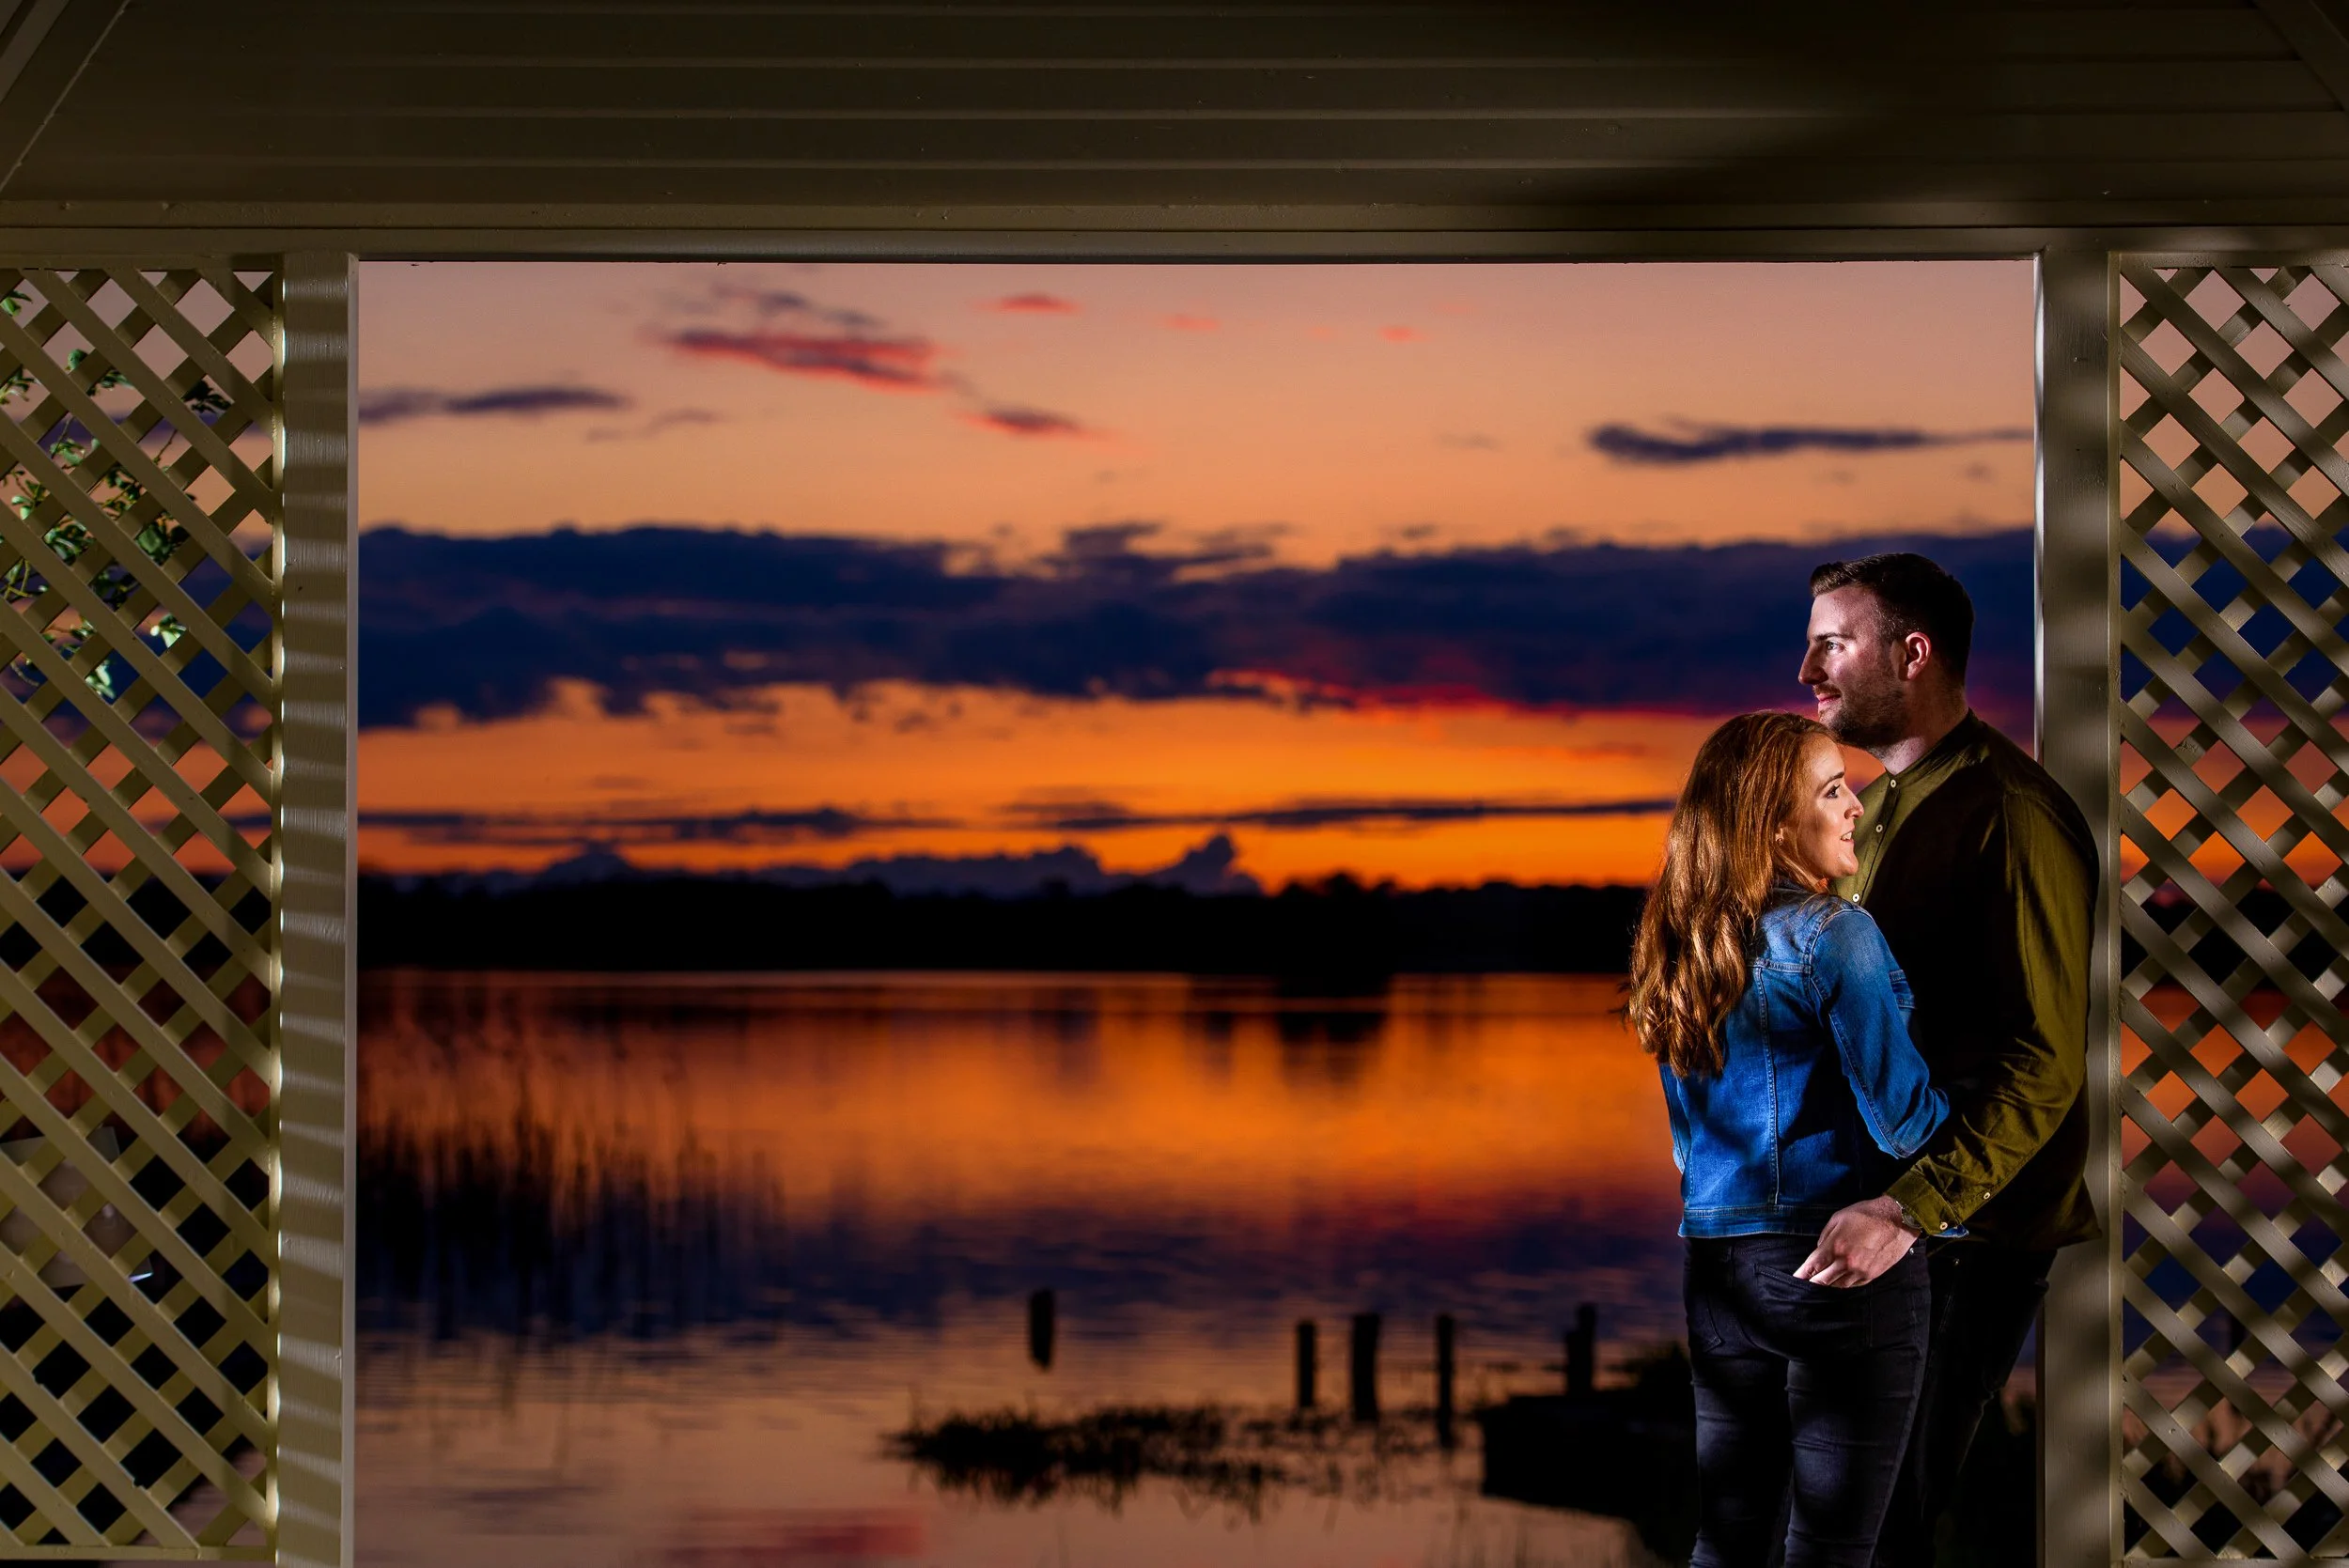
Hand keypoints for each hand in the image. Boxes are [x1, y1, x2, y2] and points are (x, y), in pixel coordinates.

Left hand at [1794, 1196, 1919, 1287]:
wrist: (1897, 1220)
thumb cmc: (1866, 1215)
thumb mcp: (1838, 1218)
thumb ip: (1825, 1237)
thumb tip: (1819, 1251)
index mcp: (1835, 1246)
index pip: (1813, 1266)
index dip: (1801, 1275)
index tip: (1795, 1279)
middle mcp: (1847, 1262)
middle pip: (1823, 1281)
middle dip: (1812, 1283)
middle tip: (1805, 1284)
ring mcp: (1860, 1271)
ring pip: (1838, 1285)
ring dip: (1828, 1284)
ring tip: (1822, 1281)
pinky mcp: (1872, 1275)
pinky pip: (1853, 1285)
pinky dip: (1844, 1283)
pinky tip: (1839, 1280)